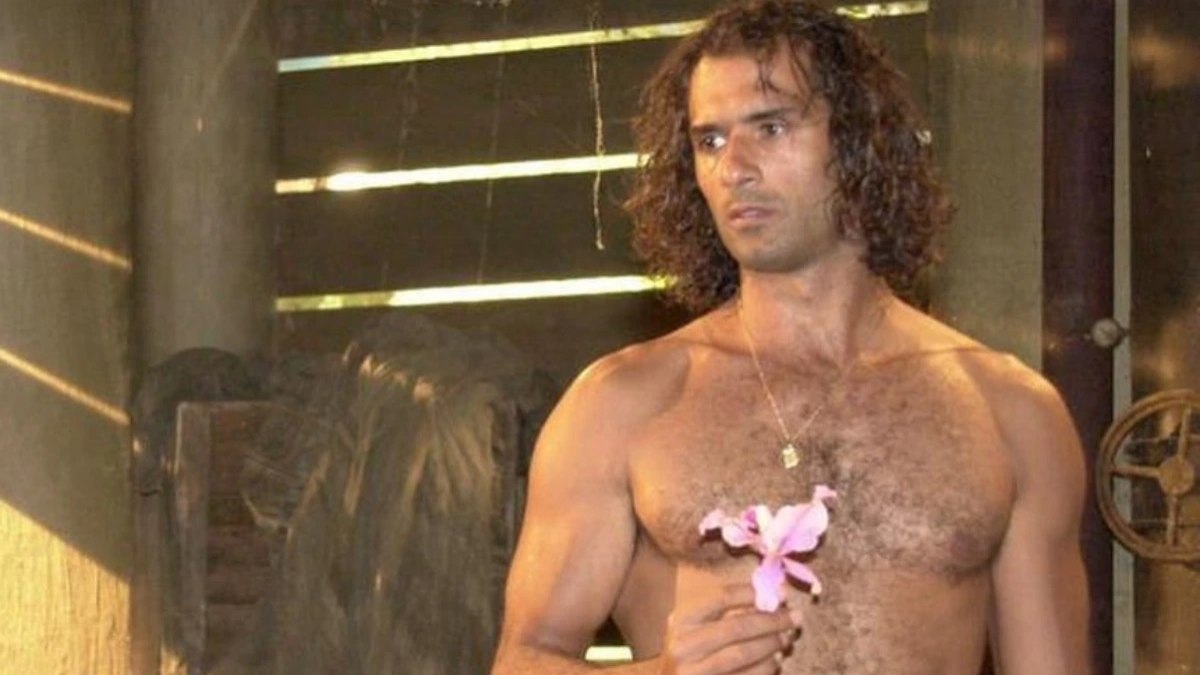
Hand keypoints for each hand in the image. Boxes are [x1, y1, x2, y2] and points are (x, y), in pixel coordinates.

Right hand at [659, 583, 802, 674]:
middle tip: (795, 617)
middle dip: (772, 621)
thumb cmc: (686, 650)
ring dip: (772, 645)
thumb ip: (724, 610)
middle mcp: (685, 644)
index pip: (722, 597)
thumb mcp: (694, 625)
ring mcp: (695, 671)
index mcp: (682, 619)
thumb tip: (769, 597)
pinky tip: (775, 661)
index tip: (782, 593)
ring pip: (744, 654)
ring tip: (786, 638)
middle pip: (738, 626)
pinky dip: (765, 668)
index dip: (755, 593)